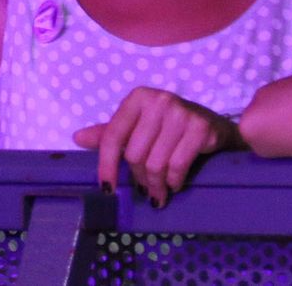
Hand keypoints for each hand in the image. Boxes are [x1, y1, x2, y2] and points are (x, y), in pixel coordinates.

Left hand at [73, 87, 238, 206]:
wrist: (213, 125)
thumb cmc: (169, 126)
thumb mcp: (139, 125)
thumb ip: (110, 133)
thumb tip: (77, 138)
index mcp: (137, 98)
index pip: (113, 135)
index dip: (107, 165)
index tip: (107, 189)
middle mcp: (158, 100)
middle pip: (135, 153)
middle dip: (138, 178)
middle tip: (143, 189)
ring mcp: (180, 113)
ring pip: (155, 163)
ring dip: (155, 185)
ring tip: (157, 193)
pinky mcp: (200, 128)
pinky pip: (177, 166)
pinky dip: (173, 182)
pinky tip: (174, 185)